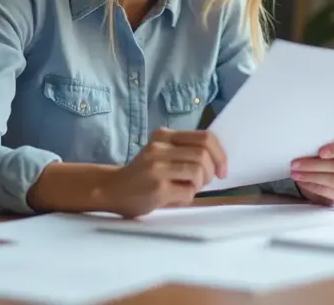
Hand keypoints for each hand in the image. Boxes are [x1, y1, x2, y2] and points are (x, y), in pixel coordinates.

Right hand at [98, 128, 227, 217]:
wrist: (112, 190)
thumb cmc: (143, 175)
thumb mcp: (162, 154)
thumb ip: (185, 152)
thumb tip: (218, 161)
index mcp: (164, 136)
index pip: (204, 137)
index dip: (220, 154)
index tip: (222, 169)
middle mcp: (160, 147)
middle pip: (203, 154)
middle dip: (210, 171)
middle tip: (203, 182)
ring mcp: (157, 167)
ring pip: (198, 171)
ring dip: (200, 184)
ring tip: (188, 189)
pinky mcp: (157, 188)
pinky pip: (188, 192)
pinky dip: (188, 197)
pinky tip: (175, 198)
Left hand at [290, 138, 333, 204]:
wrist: (332, 173)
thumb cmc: (328, 155)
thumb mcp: (328, 147)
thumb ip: (322, 145)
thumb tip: (303, 145)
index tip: (320, 152)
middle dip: (314, 165)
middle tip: (295, 164)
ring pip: (333, 180)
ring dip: (311, 177)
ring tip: (295, 174)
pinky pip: (329, 192)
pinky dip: (313, 186)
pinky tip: (302, 182)